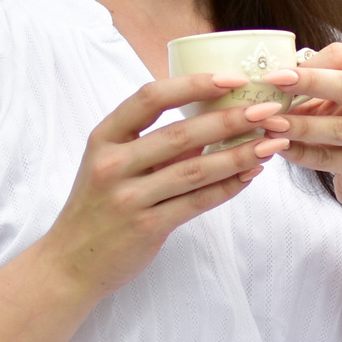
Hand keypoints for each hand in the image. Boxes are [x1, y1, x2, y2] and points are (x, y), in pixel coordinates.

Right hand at [36, 74, 290, 299]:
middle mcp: (113, 164)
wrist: (70, 262)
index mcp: (104, 138)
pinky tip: (250, 175)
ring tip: (271, 144)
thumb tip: (210, 119)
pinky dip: (227, 187)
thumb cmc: (98, 206)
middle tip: (268, 111)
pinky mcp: (146, 227)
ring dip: (238, 154)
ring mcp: (128, 197)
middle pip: (181, 133)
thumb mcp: (112, 165)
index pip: (151, 98)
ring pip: (195, 170)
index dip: (194, 85)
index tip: (232, 79)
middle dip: (231, 119)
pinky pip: (196, 202)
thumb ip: (154, 144)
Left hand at [251, 43, 341, 219]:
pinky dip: (302, 153)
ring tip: (270, 123)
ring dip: (300, 125)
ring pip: (338, 127)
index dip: (309, 62)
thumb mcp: (340, 107)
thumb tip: (269, 82)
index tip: (278, 71)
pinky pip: (331, 158)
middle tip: (273, 82)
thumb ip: (313, 92)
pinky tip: (280, 149)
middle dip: (307, 81)